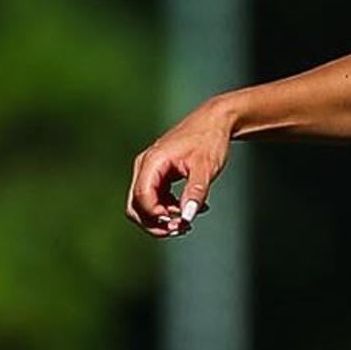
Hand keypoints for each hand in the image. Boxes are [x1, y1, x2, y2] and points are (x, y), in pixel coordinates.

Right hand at [125, 104, 234, 236]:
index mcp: (152, 162)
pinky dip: (169, 210)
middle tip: (181, 228)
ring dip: (163, 219)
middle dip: (156, 223)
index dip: (156, 216)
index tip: (179, 221)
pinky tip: (190, 210)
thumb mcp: (205, 168)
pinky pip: (156, 200)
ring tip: (188, 222)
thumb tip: (187, 217)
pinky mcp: (159, 176)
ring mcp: (150, 171)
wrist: (215, 121)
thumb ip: (194, 192)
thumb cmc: (209, 139)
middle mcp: (145, 167)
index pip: (142, 197)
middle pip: (136, 206)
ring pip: (144, 206)